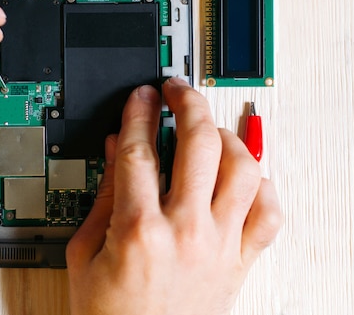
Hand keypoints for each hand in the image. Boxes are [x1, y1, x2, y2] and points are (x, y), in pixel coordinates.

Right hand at [66, 78, 281, 314]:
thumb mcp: (85, 254)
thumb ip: (104, 197)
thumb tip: (119, 151)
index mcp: (140, 230)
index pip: (141, 151)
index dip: (140, 114)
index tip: (142, 97)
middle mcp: (186, 232)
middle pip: (198, 144)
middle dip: (188, 103)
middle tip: (178, 91)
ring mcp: (219, 246)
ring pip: (242, 170)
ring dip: (228, 138)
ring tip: (211, 130)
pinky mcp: (240, 262)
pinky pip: (268, 215)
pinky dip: (261, 188)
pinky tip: (242, 178)